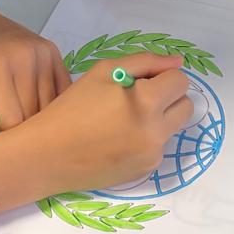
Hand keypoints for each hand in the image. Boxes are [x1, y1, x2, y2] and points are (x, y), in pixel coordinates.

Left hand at [0, 0, 70, 139]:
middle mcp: (26, 58)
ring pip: (48, 106)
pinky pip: (61, 91)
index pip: (12, 120)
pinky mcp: (54, 52)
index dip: (0, 132)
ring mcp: (43, 54)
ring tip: (13, 104)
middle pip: (32, 115)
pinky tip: (33, 100)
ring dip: (33, 114)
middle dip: (16, 125)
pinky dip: (49, 102)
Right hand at [13, 53, 192, 194]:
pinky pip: (158, 147)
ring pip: (173, 128)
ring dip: (159, 119)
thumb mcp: (105, 71)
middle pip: (186, 106)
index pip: (180, 81)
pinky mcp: (145, 171)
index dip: (162, 77)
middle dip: (168, 97)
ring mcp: (152, 155)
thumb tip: (178, 63)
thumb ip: (146, 61)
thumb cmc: (73, 106)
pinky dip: (146, 140)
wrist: (48, 154)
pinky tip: (118, 139)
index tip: (142, 81)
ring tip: (125, 119)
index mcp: (147, 101)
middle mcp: (156, 131)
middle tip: (138, 98)